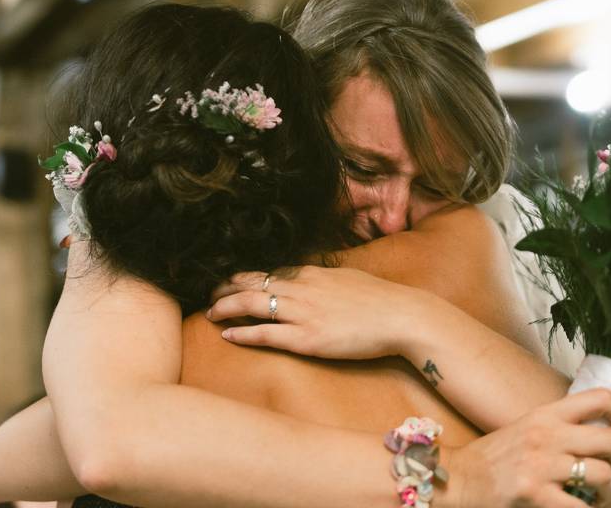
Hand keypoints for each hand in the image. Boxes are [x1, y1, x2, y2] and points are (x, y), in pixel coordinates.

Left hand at [207, 266, 443, 358]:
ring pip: (252, 304)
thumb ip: (326, 278)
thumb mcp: (349, 278)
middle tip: (210, 295)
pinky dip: (242, 332)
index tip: (231, 281)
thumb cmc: (381, 299)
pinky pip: (265, 333)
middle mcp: (302, 289)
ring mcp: (302, 313)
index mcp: (312, 274)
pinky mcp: (307, 339)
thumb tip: (315, 277)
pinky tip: (227, 334)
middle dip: (226, 288)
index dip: (245, 276)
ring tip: (210, 312)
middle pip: (252, 283)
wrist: (401, 316)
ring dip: (225, 307)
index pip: (269, 271)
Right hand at [449, 389, 610, 507]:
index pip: (602, 398)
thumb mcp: (526, 427)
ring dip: (610, 490)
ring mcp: (541, 465)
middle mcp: (546, 435)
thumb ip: (559, 426)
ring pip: (603, 475)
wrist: (458, 478)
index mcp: (546, 414)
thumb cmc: (494, 457)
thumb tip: (601, 432)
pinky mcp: (536, 495)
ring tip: (599, 496)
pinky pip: (581, 507)